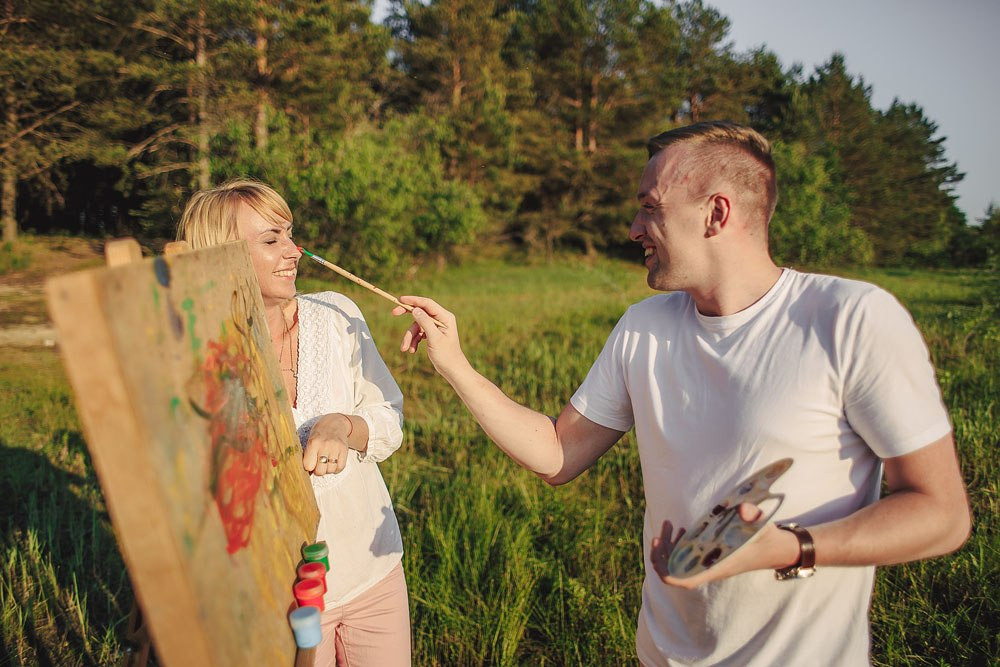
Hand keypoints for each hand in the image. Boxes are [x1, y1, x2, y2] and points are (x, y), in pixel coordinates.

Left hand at [302, 413, 351, 475]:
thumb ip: (308, 456)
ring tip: (326, 463)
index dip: (308, 467)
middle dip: (318, 471)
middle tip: (318, 465)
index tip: (309, 464)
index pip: (308, 466)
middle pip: (320, 470)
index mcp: (313, 443)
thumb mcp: (309, 441)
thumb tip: (308, 472)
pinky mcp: (344, 450)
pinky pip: (340, 467)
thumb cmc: (319, 434)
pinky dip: (336, 469)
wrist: (335, 423)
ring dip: (327, 470)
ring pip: (330, 470)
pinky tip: (333, 463)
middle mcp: (325, 445)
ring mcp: (336, 448)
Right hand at [392, 296, 467, 378]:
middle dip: (407, 315)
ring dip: (410, 336)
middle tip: (393, 312)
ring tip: (405, 348)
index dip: (413, 300)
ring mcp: (435, 327)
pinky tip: (412, 350)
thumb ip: (425, 322)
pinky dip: (414, 341)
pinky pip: (418, 333)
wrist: (452, 369)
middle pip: (420, 312)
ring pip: (417, 326)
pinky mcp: (431, 334)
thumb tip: (415, 309)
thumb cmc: (446, 355)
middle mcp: (441, 319)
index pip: (427, 304)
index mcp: (445, 317)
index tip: (400, 299)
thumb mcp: (434, 338)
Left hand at [650, 504, 797, 588]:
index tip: (657, 550)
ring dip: (669, 547)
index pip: (685, 581)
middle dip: (662, 552)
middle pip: (675, 570)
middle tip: (664, 528)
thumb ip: (753, 516)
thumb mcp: (763, 525)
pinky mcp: (711, 559)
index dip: (666, 571)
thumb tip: (743, 510)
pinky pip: (687, 558)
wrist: (778, 550)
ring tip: (670, 525)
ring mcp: (709, 566)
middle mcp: (710, 570)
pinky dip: (679, 546)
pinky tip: (682, 530)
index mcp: (718, 568)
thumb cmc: (769, 539)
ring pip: (679, 564)